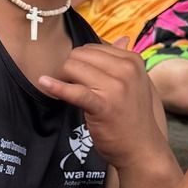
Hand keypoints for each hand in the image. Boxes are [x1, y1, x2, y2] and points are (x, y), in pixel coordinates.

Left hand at [37, 44, 162, 167]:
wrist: (142, 149)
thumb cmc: (133, 116)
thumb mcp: (136, 83)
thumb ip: (124, 61)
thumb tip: (120, 38)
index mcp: (132, 60)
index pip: (92, 47)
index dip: (80, 62)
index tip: (81, 78)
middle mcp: (126, 69)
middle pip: (79, 55)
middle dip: (70, 69)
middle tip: (74, 88)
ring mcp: (116, 87)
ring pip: (72, 68)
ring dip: (64, 80)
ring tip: (72, 95)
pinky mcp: (103, 106)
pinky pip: (74, 91)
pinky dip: (57, 87)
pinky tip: (44, 83)